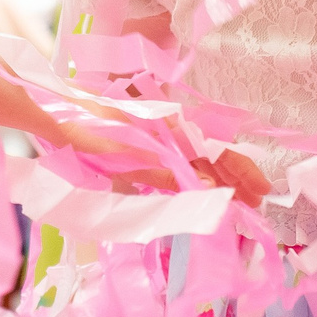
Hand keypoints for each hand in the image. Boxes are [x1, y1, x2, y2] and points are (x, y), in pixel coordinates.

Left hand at [50, 112, 268, 205]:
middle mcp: (168, 132)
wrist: (54, 111)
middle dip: (236, 179)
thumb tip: (206, 188)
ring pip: (197, 159)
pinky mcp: (140, 145)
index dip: (242, 171)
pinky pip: (178, 162)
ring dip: (218, 179)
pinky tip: (198, 188)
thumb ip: (164, 173)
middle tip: (255, 205)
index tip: (261, 193)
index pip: (218, 151)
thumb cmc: (88, 130)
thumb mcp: (127, 155)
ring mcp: (156, 138)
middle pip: (212, 155)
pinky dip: (194, 176)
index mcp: (171, 131)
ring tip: (235, 201)